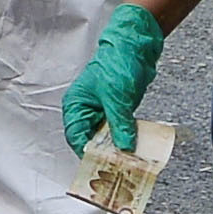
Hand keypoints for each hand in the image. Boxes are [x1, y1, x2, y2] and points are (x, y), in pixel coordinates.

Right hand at [65, 4, 170, 156]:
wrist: (136, 46)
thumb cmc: (117, 62)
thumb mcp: (117, 97)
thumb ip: (119, 124)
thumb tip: (124, 148)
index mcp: (77, 105)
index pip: (77, 137)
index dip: (88, 153)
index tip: (103, 165)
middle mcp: (87, 111)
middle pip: (92, 141)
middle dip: (105, 154)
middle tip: (119, 167)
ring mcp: (103, 112)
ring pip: (107, 139)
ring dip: (118, 148)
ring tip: (129, 161)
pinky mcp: (118, 112)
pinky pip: (120, 131)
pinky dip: (127, 140)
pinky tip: (136, 148)